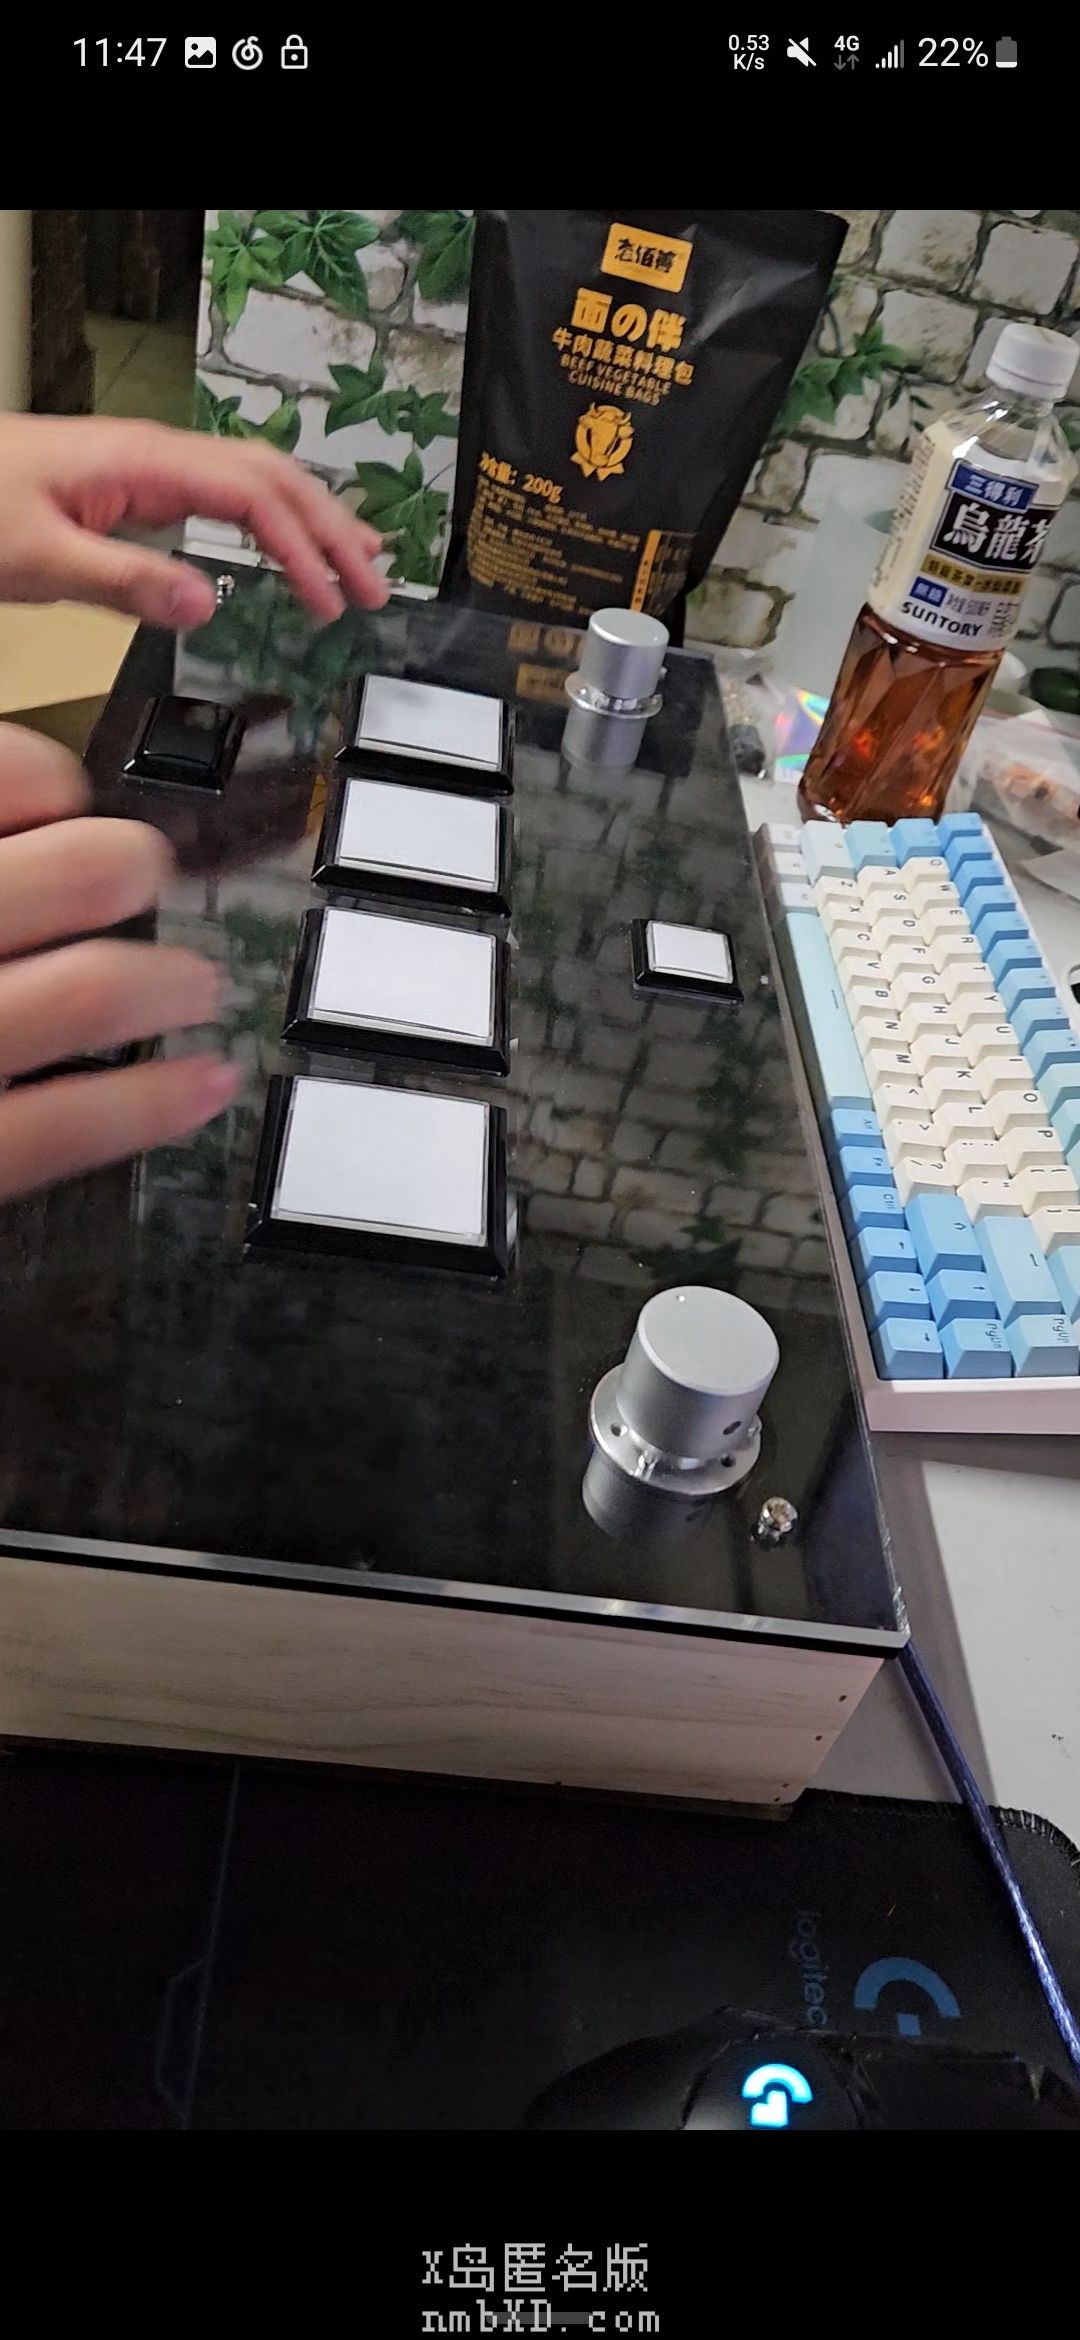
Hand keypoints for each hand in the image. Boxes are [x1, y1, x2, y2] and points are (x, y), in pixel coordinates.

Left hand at [0, 413, 389, 631]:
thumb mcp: (42, 559)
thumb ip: (124, 582)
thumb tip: (202, 604)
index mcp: (144, 464)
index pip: (251, 498)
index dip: (301, 548)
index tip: (329, 601)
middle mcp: (158, 455)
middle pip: (272, 479)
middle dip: (331, 531)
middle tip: (374, 588)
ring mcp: (152, 465)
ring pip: (257, 479)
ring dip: (314, 520)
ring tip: (361, 563)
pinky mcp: (140, 483)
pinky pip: (227, 494)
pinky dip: (274, 520)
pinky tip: (290, 543)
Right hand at [0, 725, 238, 1203]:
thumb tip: (23, 806)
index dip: (32, 777)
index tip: (61, 792)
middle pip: (49, 882)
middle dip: (120, 871)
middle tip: (142, 875)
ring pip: (79, 999)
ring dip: (163, 983)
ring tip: (191, 984)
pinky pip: (62, 1129)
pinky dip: (150, 1103)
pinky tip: (200, 1084)